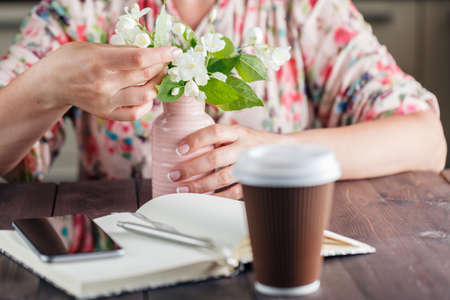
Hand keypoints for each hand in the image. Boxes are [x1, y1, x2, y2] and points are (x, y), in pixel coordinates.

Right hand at [29, 42, 181, 120]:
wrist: (52, 83)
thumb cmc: (73, 60)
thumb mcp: (93, 47)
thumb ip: (121, 51)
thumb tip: (150, 52)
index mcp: (99, 61)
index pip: (138, 59)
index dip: (160, 55)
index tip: (174, 51)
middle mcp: (103, 84)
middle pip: (145, 77)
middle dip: (161, 67)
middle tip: (166, 62)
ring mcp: (105, 102)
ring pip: (145, 96)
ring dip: (156, 85)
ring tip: (157, 77)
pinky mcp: (106, 114)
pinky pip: (135, 114)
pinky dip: (147, 104)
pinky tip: (147, 94)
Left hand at [168, 124, 288, 199]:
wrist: (284, 151)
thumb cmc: (251, 143)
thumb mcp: (237, 133)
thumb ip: (217, 138)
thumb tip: (183, 146)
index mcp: (237, 132)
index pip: (215, 132)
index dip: (196, 140)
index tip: (179, 150)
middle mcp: (244, 147)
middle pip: (215, 158)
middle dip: (191, 168)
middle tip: (174, 175)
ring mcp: (249, 166)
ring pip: (222, 178)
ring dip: (200, 186)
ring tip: (183, 190)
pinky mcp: (253, 182)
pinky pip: (232, 193)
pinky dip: (216, 198)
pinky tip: (202, 199)